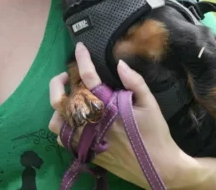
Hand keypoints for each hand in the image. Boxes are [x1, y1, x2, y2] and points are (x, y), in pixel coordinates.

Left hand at [48, 43, 202, 189]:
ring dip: (58, 107)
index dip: (82, 59)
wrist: (159, 168)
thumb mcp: (150, 104)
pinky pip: (62, 139)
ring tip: (66, 99)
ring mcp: (86, 140)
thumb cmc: (155, 134)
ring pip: (57, 121)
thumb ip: (135, 81)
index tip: (79, 47)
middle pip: (62, 100)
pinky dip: (62, 127)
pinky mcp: (86, 152)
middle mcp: (92, 123)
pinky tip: (71, 120)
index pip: (89, 78)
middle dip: (57, 82)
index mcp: (108, 107)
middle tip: (64, 76)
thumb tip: (120, 63)